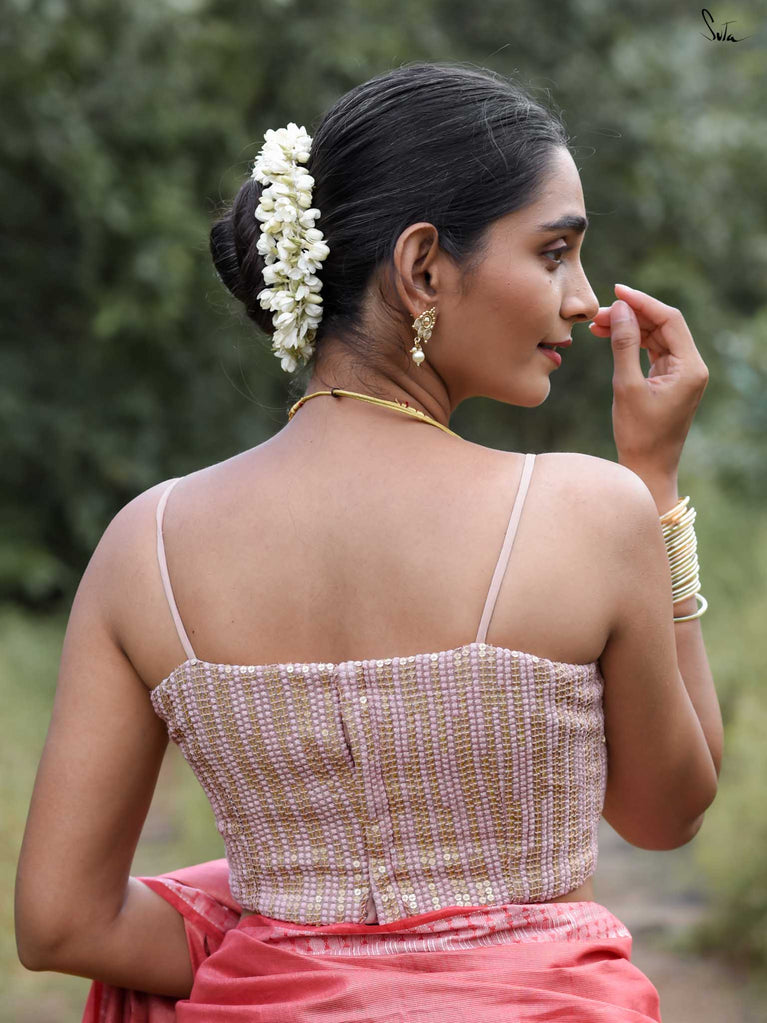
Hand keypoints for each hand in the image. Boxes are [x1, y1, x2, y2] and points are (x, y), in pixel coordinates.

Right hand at [589, 283, 709, 477]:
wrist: (647, 468)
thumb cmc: (638, 434)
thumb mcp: (626, 386)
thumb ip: (623, 344)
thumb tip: (618, 310)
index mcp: (690, 367)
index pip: (669, 320)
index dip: (642, 302)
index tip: (616, 291)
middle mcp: (692, 367)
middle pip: (663, 325)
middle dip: (632, 315)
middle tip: (598, 314)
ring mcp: (682, 373)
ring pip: (656, 337)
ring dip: (629, 328)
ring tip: (597, 325)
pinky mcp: (670, 380)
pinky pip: (653, 351)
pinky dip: (632, 343)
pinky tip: (610, 337)